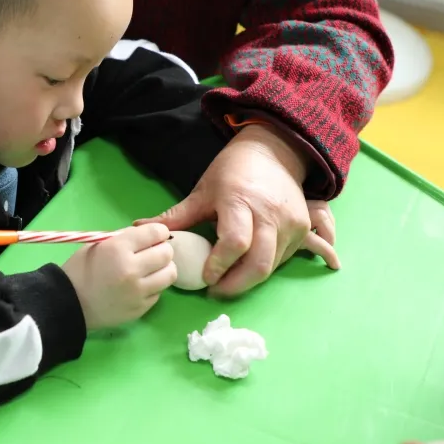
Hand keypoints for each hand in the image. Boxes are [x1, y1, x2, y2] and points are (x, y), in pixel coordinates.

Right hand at [61, 224, 175, 330]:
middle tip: (153, 253)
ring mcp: (138, 291)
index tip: (155, 235)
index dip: (158, 232)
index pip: (156, 233)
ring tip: (150, 270)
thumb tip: (147, 235)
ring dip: (163, 269)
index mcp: (118, 249)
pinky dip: (153, 287)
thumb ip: (124, 238)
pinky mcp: (141, 308)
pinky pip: (159, 292)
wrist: (69, 304)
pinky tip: (139, 286)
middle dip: (162, 250)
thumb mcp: (97, 244)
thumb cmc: (80, 269)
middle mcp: (132, 269)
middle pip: (167, 253)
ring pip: (170, 274)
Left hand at [137, 124, 338, 296]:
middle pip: (258, 264)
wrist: (273, 152)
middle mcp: (270, 214)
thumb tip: (141, 229)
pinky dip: (264, 267)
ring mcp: (291, 223)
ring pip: (272, 266)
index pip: (235, 242)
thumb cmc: (232, 171)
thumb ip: (177, 217)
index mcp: (240, 201)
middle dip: (236, 285)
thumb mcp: (202, 191)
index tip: (205, 278)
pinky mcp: (302, 228)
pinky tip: (247, 265)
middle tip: (215, 291)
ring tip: (227, 279)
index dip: (219, 265)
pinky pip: (283, 258)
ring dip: (249, 279)